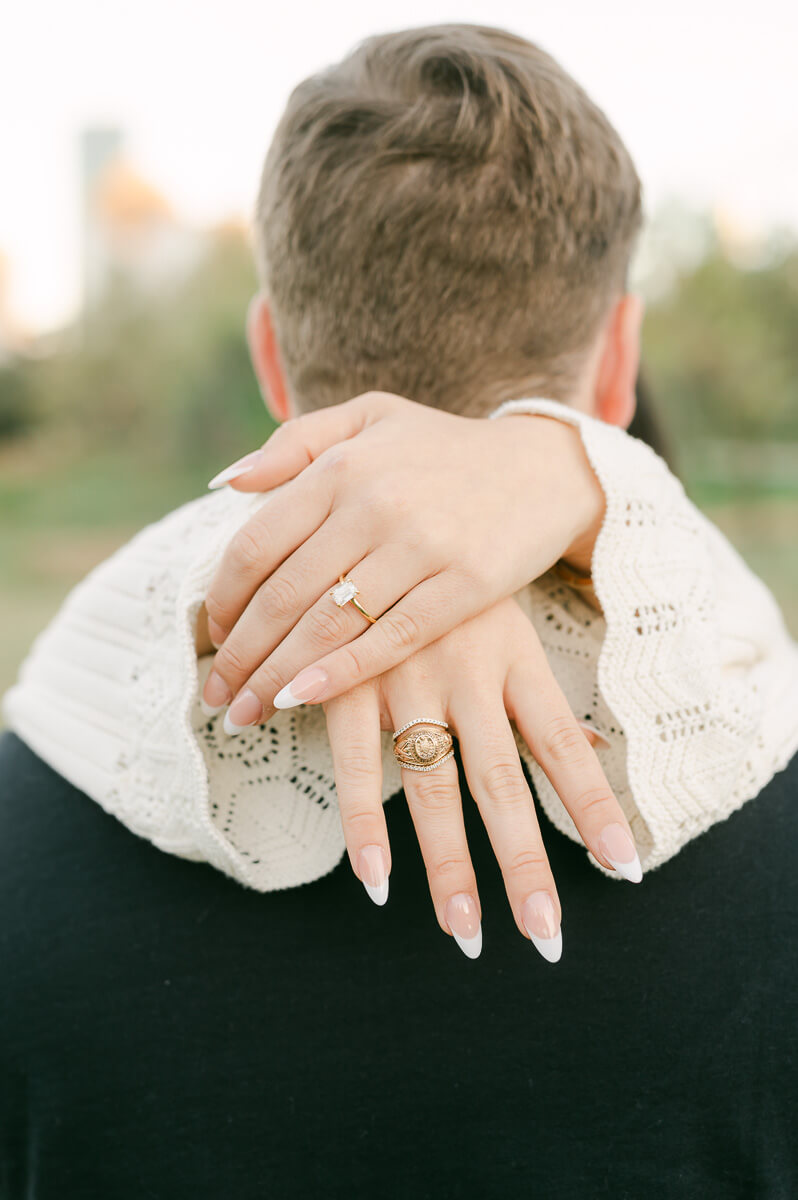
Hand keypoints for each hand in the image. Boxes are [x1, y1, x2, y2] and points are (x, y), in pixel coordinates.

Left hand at [202, 392, 604, 726]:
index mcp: (341, 466)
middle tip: (216, 693)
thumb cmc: (443, 449)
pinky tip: (304, 699)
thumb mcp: (369, 418)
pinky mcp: (466, 584)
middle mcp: (374, 504)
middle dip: (240, 654)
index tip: (213, 635)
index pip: (255, 543)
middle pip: (283, 595)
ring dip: (277, 676)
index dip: (224, 598)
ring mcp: (422, 545)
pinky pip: (392, 637)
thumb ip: (295, 442)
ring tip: (246, 712)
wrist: (543, 467)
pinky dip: (342, 673)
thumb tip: (227, 485)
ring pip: (329, 624)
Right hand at [322, 598, 640, 962]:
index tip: (627, 869)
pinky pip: (357, 762)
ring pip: (432, 784)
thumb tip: (596, 750)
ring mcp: (406, 677)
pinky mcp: (348, 680)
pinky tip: (377, 879)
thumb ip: (539, 696)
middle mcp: (467, 673)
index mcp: (515, 657)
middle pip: (502, 783)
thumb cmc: (455, 582)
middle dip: (524, 863)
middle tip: (545, 936)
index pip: (563, 747)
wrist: (377, 512)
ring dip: (449, 863)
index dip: (594, 808)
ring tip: (465, 930)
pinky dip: (366, 823)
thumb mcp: (508, 625)